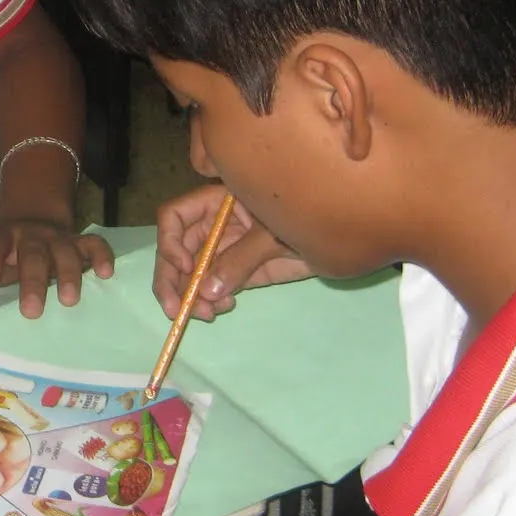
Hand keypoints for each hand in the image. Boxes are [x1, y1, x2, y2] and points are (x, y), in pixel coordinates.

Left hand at [0, 219, 114, 318]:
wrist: (32, 218)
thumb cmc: (3, 250)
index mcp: (1, 238)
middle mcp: (30, 237)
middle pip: (32, 255)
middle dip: (33, 282)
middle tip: (31, 312)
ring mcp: (57, 239)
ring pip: (65, 251)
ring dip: (69, 274)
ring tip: (70, 301)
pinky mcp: (80, 242)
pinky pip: (95, 245)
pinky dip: (101, 256)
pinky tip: (106, 274)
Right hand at [154, 184, 311, 319]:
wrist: (345, 240)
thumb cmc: (313, 219)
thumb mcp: (275, 236)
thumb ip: (241, 259)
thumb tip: (206, 290)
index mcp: (219, 202)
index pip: (174, 216)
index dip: (169, 241)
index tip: (185, 266)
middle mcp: (214, 225)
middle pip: (175, 250)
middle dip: (171, 279)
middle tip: (175, 309)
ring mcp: (224, 251)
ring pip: (188, 273)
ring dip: (188, 296)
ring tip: (206, 313)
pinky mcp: (236, 273)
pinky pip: (209, 288)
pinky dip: (207, 301)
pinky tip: (221, 308)